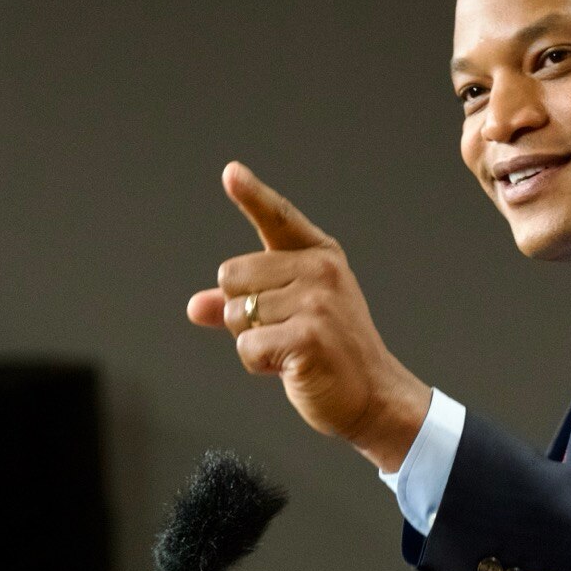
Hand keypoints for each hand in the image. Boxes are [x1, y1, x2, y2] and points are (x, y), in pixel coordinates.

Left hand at [188, 162, 430, 470]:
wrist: (374, 397)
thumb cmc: (331, 356)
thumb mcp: (289, 319)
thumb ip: (244, 304)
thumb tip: (197, 306)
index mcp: (320, 258)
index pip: (278, 219)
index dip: (252, 195)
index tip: (231, 173)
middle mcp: (320, 271)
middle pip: (232, 277)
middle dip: (244, 312)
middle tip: (285, 333)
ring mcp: (316, 301)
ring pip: (237, 314)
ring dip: (253, 342)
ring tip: (291, 351)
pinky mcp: (308, 335)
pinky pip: (247, 346)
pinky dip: (259, 364)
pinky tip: (292, 367)